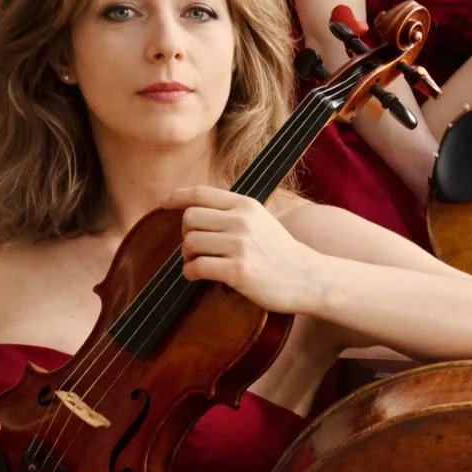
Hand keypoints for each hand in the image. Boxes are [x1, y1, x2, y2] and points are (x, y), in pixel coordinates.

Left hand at [164, 187, 319, 312]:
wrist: (307, 278)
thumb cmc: (280, 252)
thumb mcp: (260, 220)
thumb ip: (233, 212)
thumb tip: (195, 210)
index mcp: (246, 205)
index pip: (202, 193)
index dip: (178, 196)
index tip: (164, 202)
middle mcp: (242, 221)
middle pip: (190, 219)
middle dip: (186, 234)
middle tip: (194, 248)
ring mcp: (240, 246)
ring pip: (190, 243)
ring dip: (187, 257)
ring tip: (198, 263)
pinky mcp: (238, 271)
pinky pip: (197, 267)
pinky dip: (190, 273)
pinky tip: (198, 276)